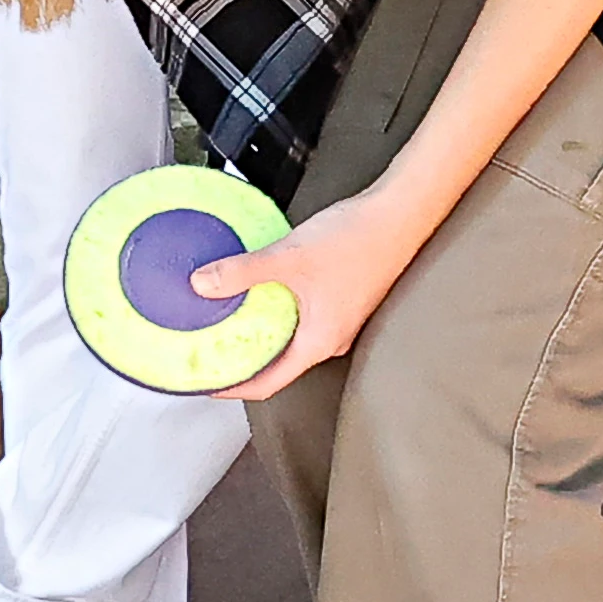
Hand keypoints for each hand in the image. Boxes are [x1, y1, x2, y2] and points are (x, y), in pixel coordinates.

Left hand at [194, 185, 434, 402]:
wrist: (399, 214)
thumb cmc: (359, 240)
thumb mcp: (289, 258)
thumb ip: (242, 272)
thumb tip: (203, 284)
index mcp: (320, 342)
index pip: (268, 384)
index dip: (234, 387)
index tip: (209, 382)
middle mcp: (332, 337)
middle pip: (279, 363)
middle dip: (243, 358)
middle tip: (211, 349)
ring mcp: (340, 318)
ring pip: (292, 337)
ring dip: (261, 331)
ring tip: (230, 318)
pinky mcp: (343, 297)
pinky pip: (303, 315)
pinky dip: (278, 310)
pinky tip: (263, 288)